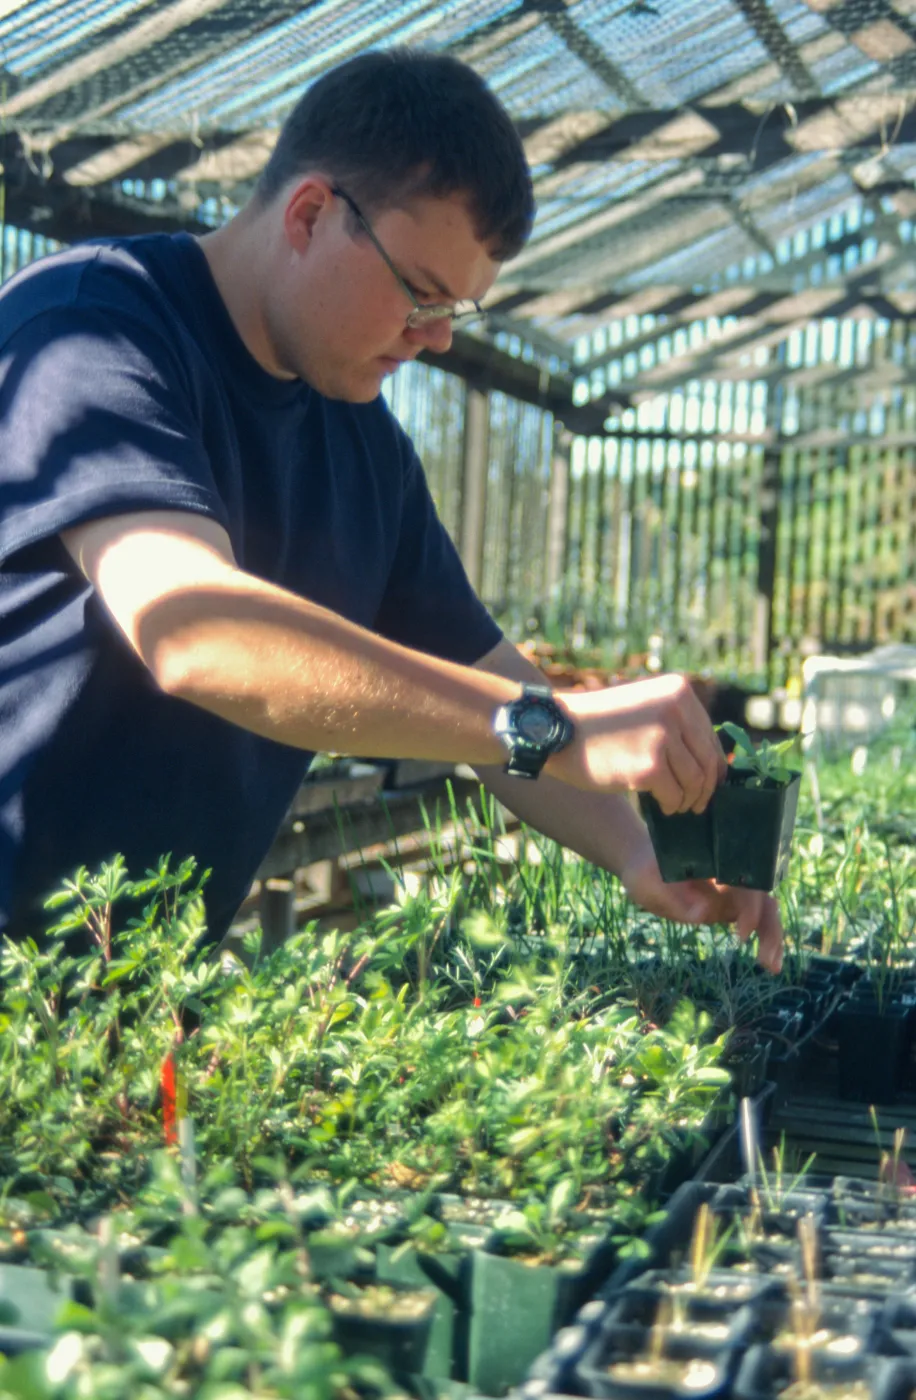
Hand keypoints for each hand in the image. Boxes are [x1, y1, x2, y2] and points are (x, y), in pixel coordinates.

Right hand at [551, 673, 726, 814]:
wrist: (557, 729)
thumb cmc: (600, 723)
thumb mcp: (645, 705)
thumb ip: (677, 722)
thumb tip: (713, 762)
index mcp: (679, 691)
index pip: (711, 738)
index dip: (713, 766)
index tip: (707, 784)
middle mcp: (676, 710)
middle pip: (708, 762)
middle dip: (705, 788)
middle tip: (696, 803)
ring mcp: (663, 738)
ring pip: (695, 782)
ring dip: (688, 799)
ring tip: (676, 804)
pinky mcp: (648, 768)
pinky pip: (675, 796)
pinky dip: (671, 805)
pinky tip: (663, 806)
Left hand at [619, 845, 783, 973]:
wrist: (643, 867)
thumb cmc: (644, 873)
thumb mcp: (648, 884)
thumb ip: (673, 899)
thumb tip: (703, 914)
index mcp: (714, 864)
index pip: (743, 881)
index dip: (749, 906)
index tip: (742, 933)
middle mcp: (730, 875)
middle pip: (762, 897)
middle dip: (769, 927)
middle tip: (767, 960)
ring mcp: (733, 890)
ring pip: (764, 911)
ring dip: (773, 937)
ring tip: (772, 967)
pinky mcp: (732, 905)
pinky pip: (755, 921)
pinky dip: (765, 939)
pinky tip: (769, 963)